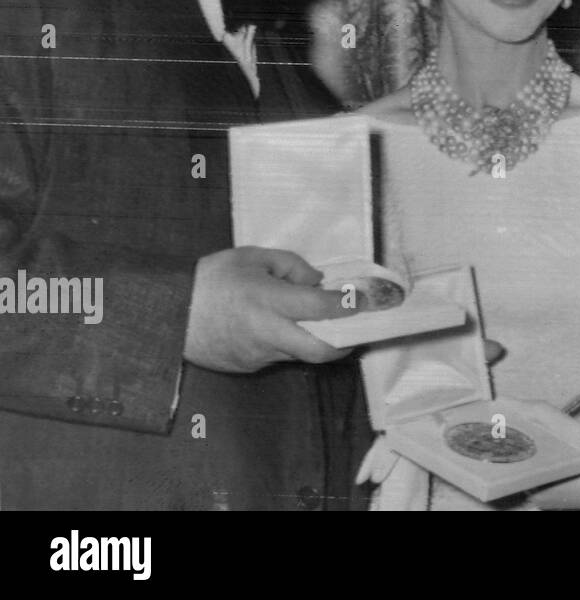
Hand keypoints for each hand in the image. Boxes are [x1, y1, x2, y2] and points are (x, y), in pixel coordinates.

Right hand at [184, 246, 354, 372]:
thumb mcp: (252, 257)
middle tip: (356, 329)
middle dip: (347, 342)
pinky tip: (277, 328)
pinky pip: (277, 356)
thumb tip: (318, 281)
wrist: (165, 313)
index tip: (369, 301)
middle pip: (321, 350)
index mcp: (268, 301)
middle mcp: (267, 333)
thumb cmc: (210, 279)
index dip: (350, 305)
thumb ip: (291, 265)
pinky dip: (286, 343)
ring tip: (313, 321)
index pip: (322, 308)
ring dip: (314, 340)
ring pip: (300, 353)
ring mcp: (257, 355)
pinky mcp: (247, 367)